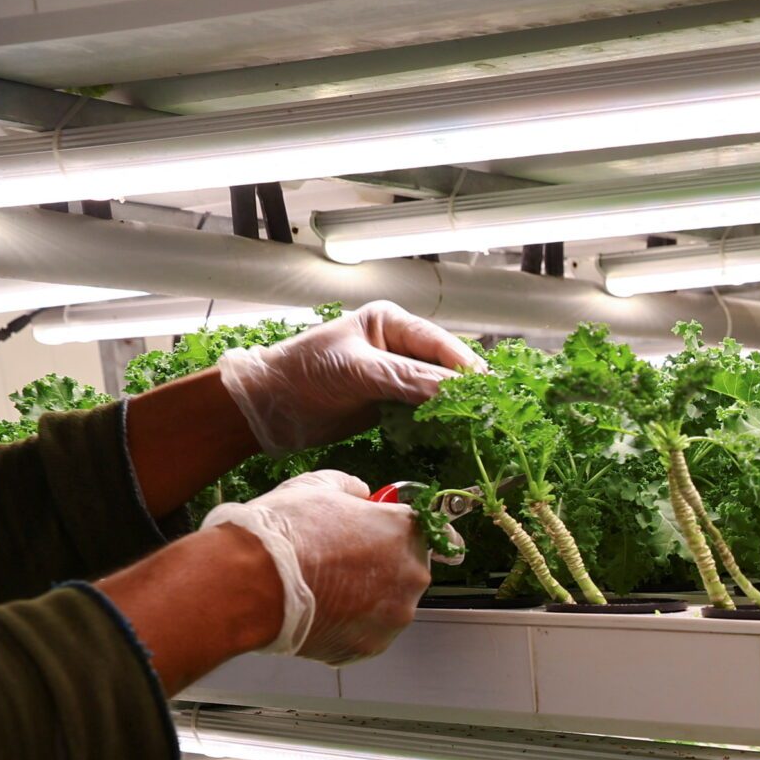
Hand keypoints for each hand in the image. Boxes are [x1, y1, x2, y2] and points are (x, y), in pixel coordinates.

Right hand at [202, 471, 430, 664]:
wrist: (251, 581)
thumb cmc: (284, 531)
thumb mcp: (316, 486)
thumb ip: (351, 487)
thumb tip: (363, 494)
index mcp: (405, 532)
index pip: (431, 532)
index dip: (408, 533)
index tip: (393, 537)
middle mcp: (412, 576)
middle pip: (406, 570)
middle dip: (380, 567)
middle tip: (338, 562)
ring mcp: (395, 616)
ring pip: (388, 605)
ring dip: (365, 599)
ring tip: (322, 590)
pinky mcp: (372, 646)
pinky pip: (366, 632)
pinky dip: (347, 625)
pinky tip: (318, 612)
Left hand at [215, 301, 481, 453]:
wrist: (268, 407)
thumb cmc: (304, 375)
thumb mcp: (358, 372)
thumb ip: (408, 379)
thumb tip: (457, 392)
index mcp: (392, 323)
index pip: (443, 345)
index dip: (468, 369)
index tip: (491, 395)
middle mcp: (400, 346)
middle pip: (448, 369)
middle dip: (467, 392)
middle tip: (491, 416)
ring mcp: (398, 376)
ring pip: (441, 392)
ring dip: (457, 410)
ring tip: (480, 429)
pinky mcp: (392, 403)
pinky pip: (427, 412)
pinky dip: (440, 424)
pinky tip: (455, 436)